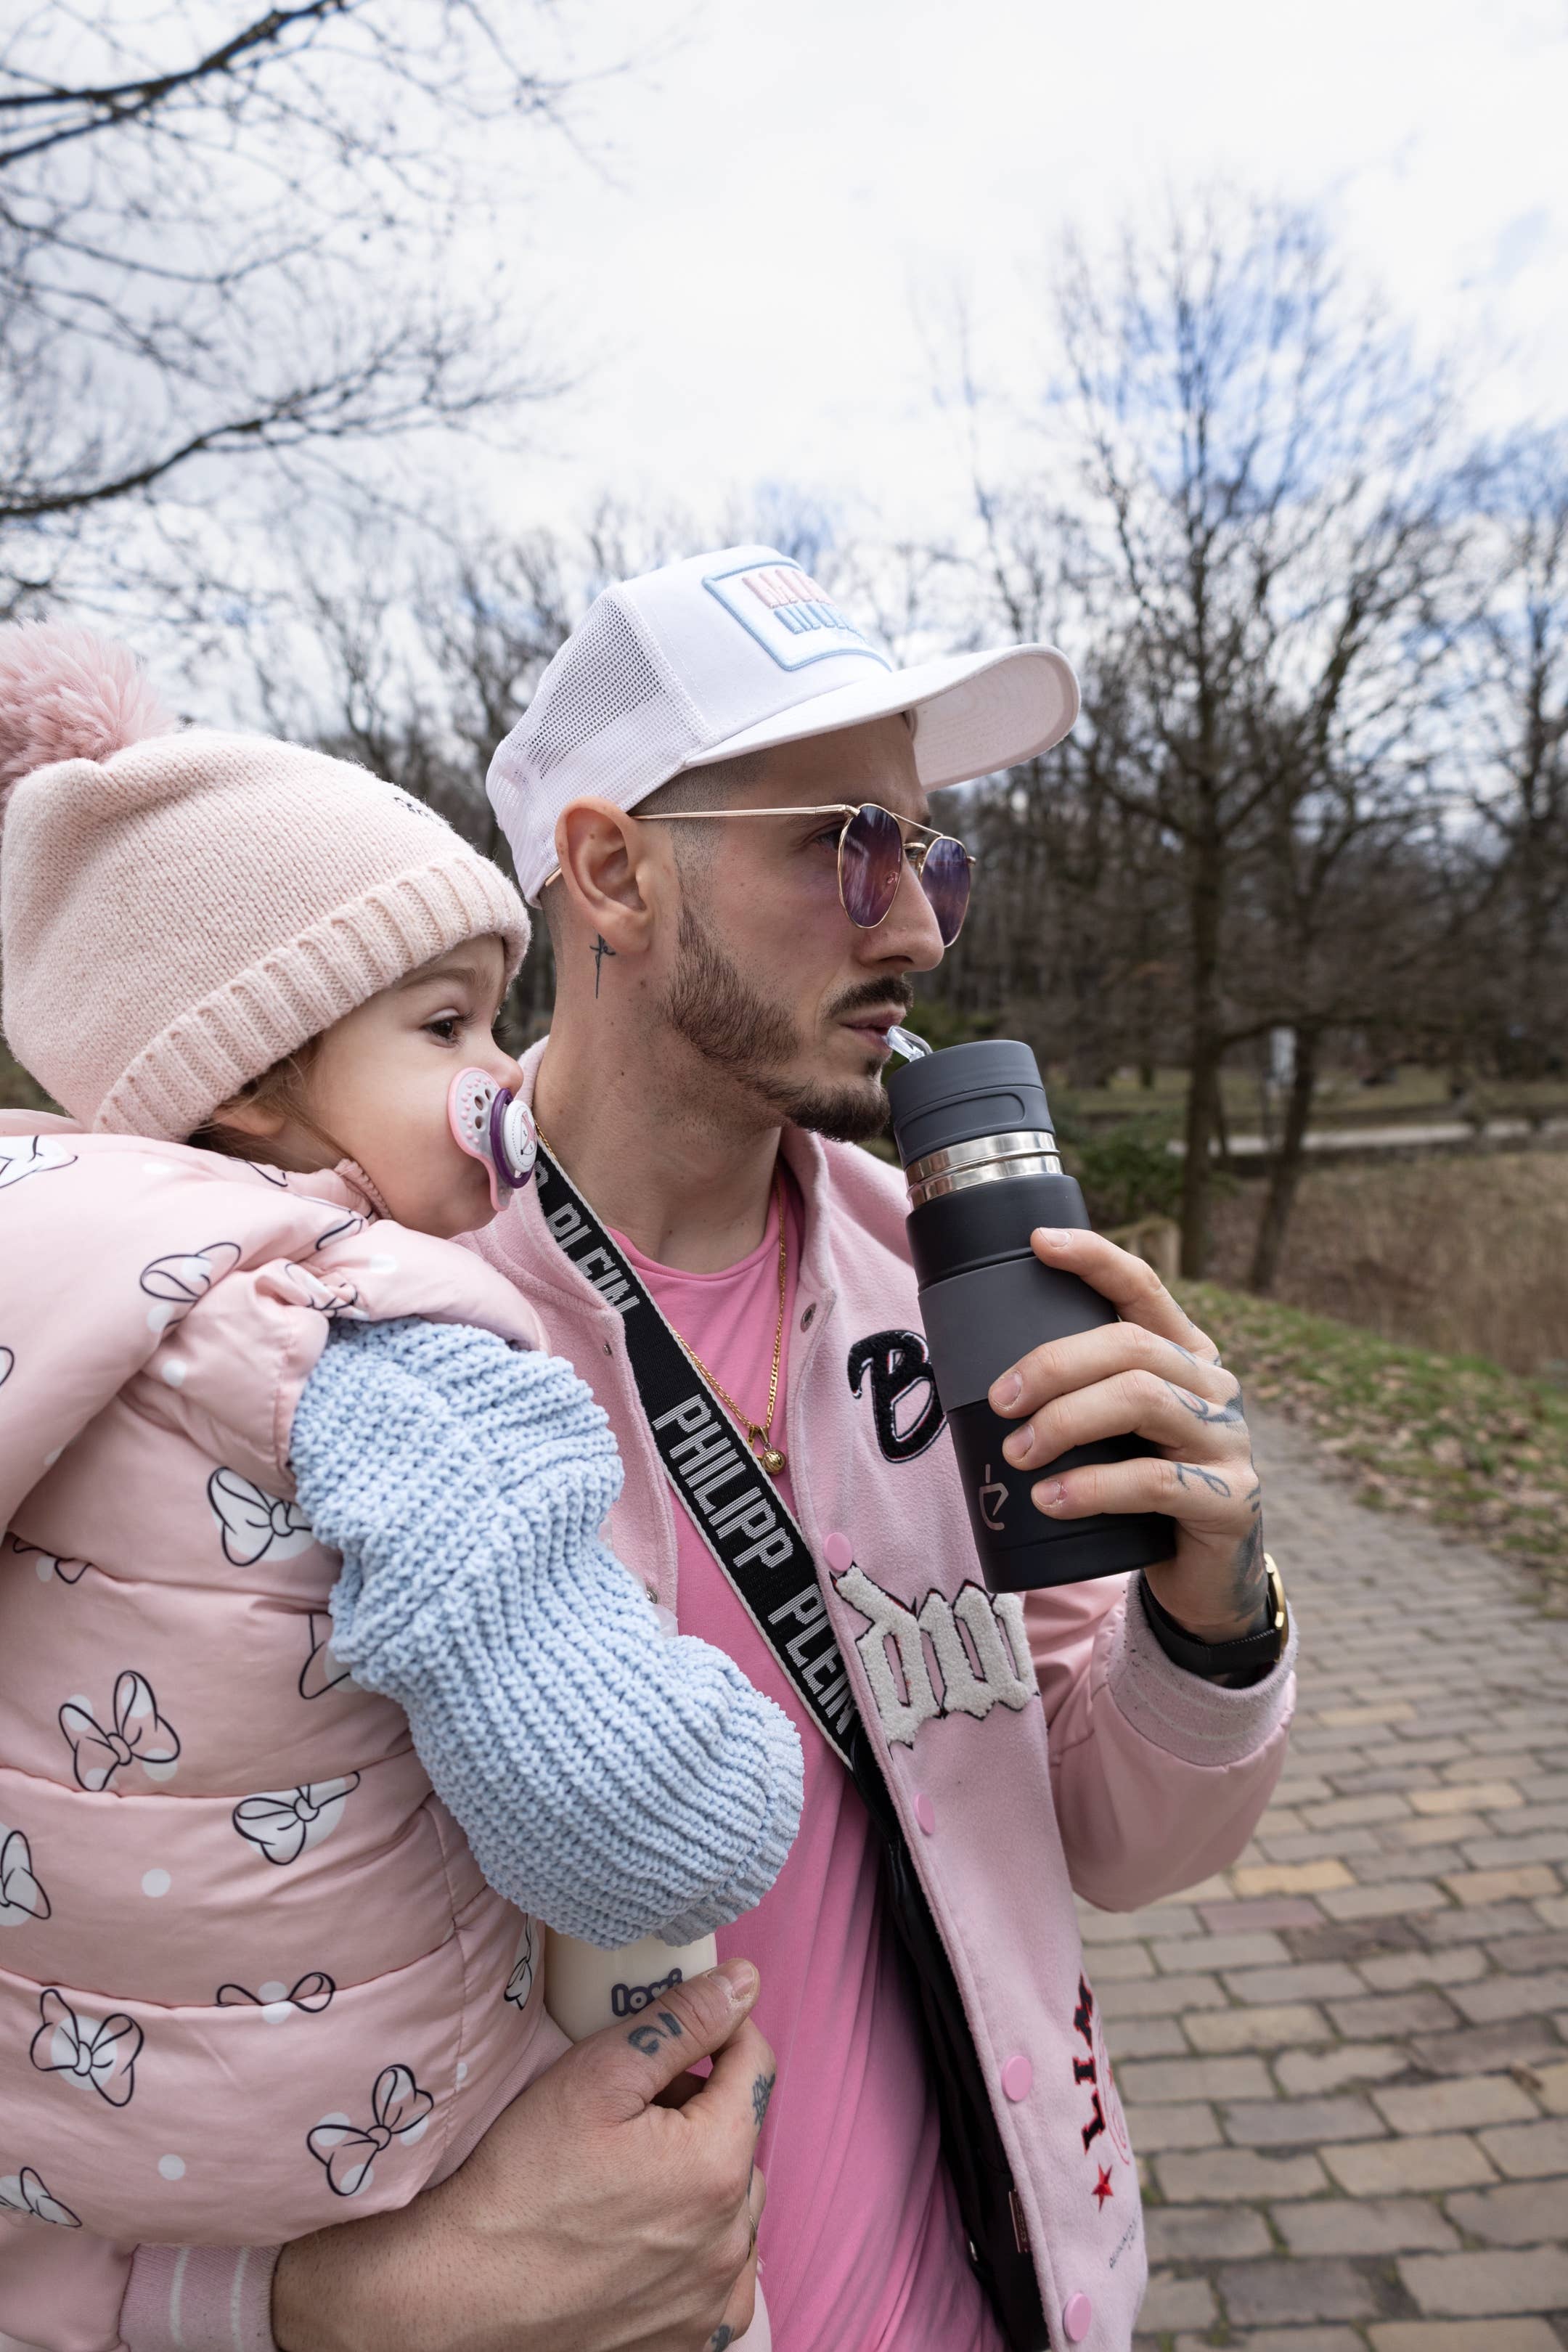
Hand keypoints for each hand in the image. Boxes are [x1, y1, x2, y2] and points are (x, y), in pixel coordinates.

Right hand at [272, 1957, 773, 2351]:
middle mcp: (731, 2239)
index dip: (719, 2035)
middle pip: (742, 2139)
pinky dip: (699, 2248)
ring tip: (633, 2173)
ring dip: (703, 2179)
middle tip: (635, 2108)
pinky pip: (721, 2277)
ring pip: (735, 2207)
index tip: (677, 2033)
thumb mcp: (595, 2075)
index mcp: (717, 2165)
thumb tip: (744, 1984)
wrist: (463, 2292)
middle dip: (702, 2109)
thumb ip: (681, 2023)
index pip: (754, 2067)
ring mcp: (713, 2297)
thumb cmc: (522, 2178)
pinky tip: (645, 2236)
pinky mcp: (691, 2338)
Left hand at [987, 1228, 1265, 1643]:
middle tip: (999, 1401)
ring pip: (1143, 1400)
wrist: (1201, 1576)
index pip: (1143, 1287)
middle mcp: (1212, 1386)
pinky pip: (1155, 1481)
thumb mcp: (1115, 1433)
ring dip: (1066, 1421)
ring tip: (1017, 1454)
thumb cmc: (1140, 1491)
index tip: (1037, 1242)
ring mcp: (1227, 1441)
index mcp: (1184, 1354)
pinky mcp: (1230, 1500)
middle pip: (1131, 1346)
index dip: (1095, 1257)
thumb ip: (1079, 1397)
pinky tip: (1052, 1499)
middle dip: (1054, 1365)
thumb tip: (982, 1380)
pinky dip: (1093, 1486)